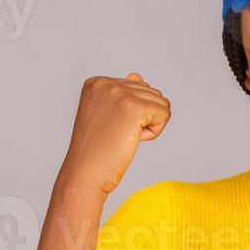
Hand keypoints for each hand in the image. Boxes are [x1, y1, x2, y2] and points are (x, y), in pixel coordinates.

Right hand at [57, 72, 170, 198]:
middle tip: (117, 135)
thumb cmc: (96, 150)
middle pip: (151, 93)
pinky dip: (154, 132)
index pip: (138, 88)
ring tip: (123, 137)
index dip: (131, 114)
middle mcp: (106, 83)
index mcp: (96, 82)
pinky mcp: (133, 107)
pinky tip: (133, 139)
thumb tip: (137, 76)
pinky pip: (165, 114)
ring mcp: (119, 93)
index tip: (109, 128)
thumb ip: (123, 94)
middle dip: (142, 118)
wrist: (85, 173)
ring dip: (149, 125)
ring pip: (161, 103)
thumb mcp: (106, 115)